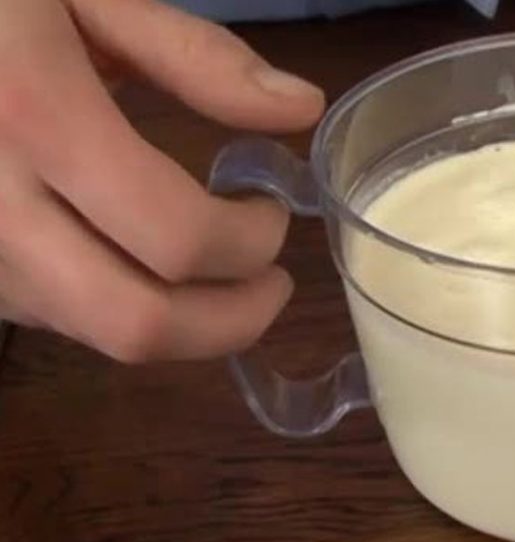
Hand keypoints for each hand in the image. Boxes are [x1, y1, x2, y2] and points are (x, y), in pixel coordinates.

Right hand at [0, 0, 324, 361]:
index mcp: (34, 115)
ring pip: (100, 336)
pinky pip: (64, 322)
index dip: (251, 242)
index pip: (176, 235)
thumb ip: (198, 56)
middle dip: (232, 319)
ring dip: (185, 324)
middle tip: (272, 282)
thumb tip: (304, 107)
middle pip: (138, 323)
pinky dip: (128, 310)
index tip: (274, 209)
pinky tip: (144, 262)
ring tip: (221, 271)